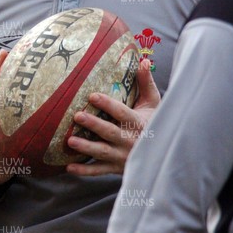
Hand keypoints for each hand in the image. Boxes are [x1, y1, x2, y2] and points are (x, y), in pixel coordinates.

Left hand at [66, 59, 160, 175]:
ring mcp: (122, 156)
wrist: (163, 152)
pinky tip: (69, 167)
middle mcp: (131, 141)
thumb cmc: (154, 121)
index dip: (108, 105)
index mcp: (139, 123)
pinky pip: (98, 171)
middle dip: (94, 125)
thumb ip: (146, 82)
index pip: (122, 113)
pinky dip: (84, 171)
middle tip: (77, 116)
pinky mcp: (115, 168)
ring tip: (70, 141)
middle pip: (110, 132)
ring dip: (86, 148)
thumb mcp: (154, 102)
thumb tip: (144, 60)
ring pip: (103, 152)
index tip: (92, 96)